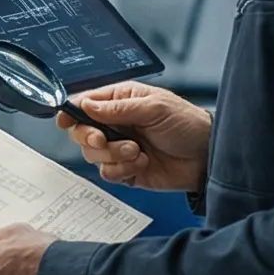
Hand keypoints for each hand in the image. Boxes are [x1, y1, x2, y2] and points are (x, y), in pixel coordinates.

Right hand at [62, 83, 211, 193]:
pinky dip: (122, 170)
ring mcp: (120, 148)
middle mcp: (117, 124)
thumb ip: (118, 108)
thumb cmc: (187, 124)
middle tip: (104, 139)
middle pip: (81, 132)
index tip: (66, 120)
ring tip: (137, 151)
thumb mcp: (154, 108)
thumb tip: (87, 106)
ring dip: (113, 155)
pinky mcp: (126, 170)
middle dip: (90, 138)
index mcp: (121, 101)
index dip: (71, 112)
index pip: (85, 104)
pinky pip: (107, 173)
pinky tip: (142, 163)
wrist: (207, 157)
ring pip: (92, 155)